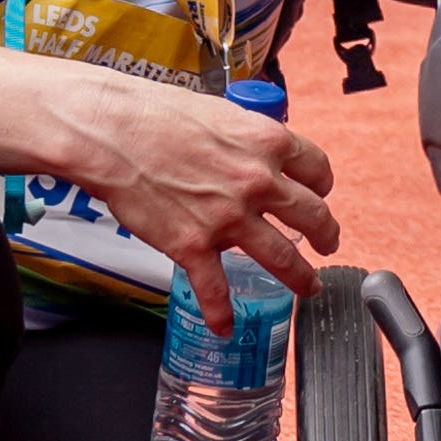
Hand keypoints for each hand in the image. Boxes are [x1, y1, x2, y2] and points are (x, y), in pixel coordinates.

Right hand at [72, 77, 343, 307]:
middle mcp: (258, 182)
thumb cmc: (155, 113)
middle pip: (314, 217)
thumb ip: (245, 139)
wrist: (112, 132)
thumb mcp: (220, 113)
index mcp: (268, 143)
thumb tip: (251, 153)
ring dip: (301, 278)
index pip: (317, 170)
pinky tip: (224, 327)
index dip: (322, 187)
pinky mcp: (194, 246)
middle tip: (328, 244)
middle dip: (326, 235)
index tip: (319, 195)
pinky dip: (221, 312)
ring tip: (309, 288)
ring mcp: (228, 218)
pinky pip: (216, 289)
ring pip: (283, 258)